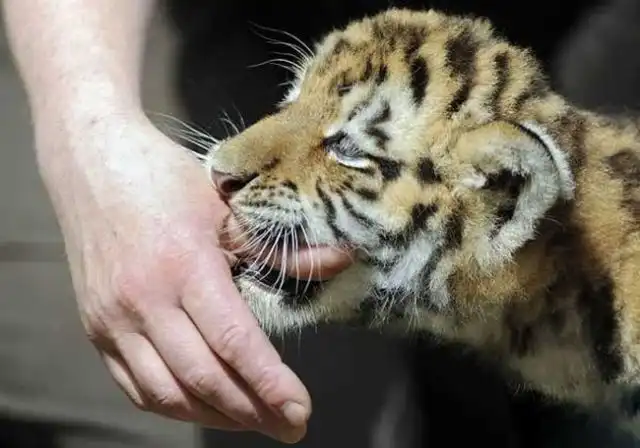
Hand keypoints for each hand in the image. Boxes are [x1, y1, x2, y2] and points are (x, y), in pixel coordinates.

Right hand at [37, 113, 335, 442]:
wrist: (91, 164)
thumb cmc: (164, 180)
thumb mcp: (227, 208)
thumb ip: (280, 250)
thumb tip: (339, 261)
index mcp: (184, 265)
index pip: (234, 341)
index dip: (270, 383)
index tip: (300, 411)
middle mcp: (143, 300)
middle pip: (203, 378)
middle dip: (252, 411)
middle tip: (289, 426)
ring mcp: (112, 319)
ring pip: (166, 394)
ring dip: (215, 416)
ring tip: (253, 420)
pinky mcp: (95, 328)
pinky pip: (135, 386)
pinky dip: (173, 405)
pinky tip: (204, 406)